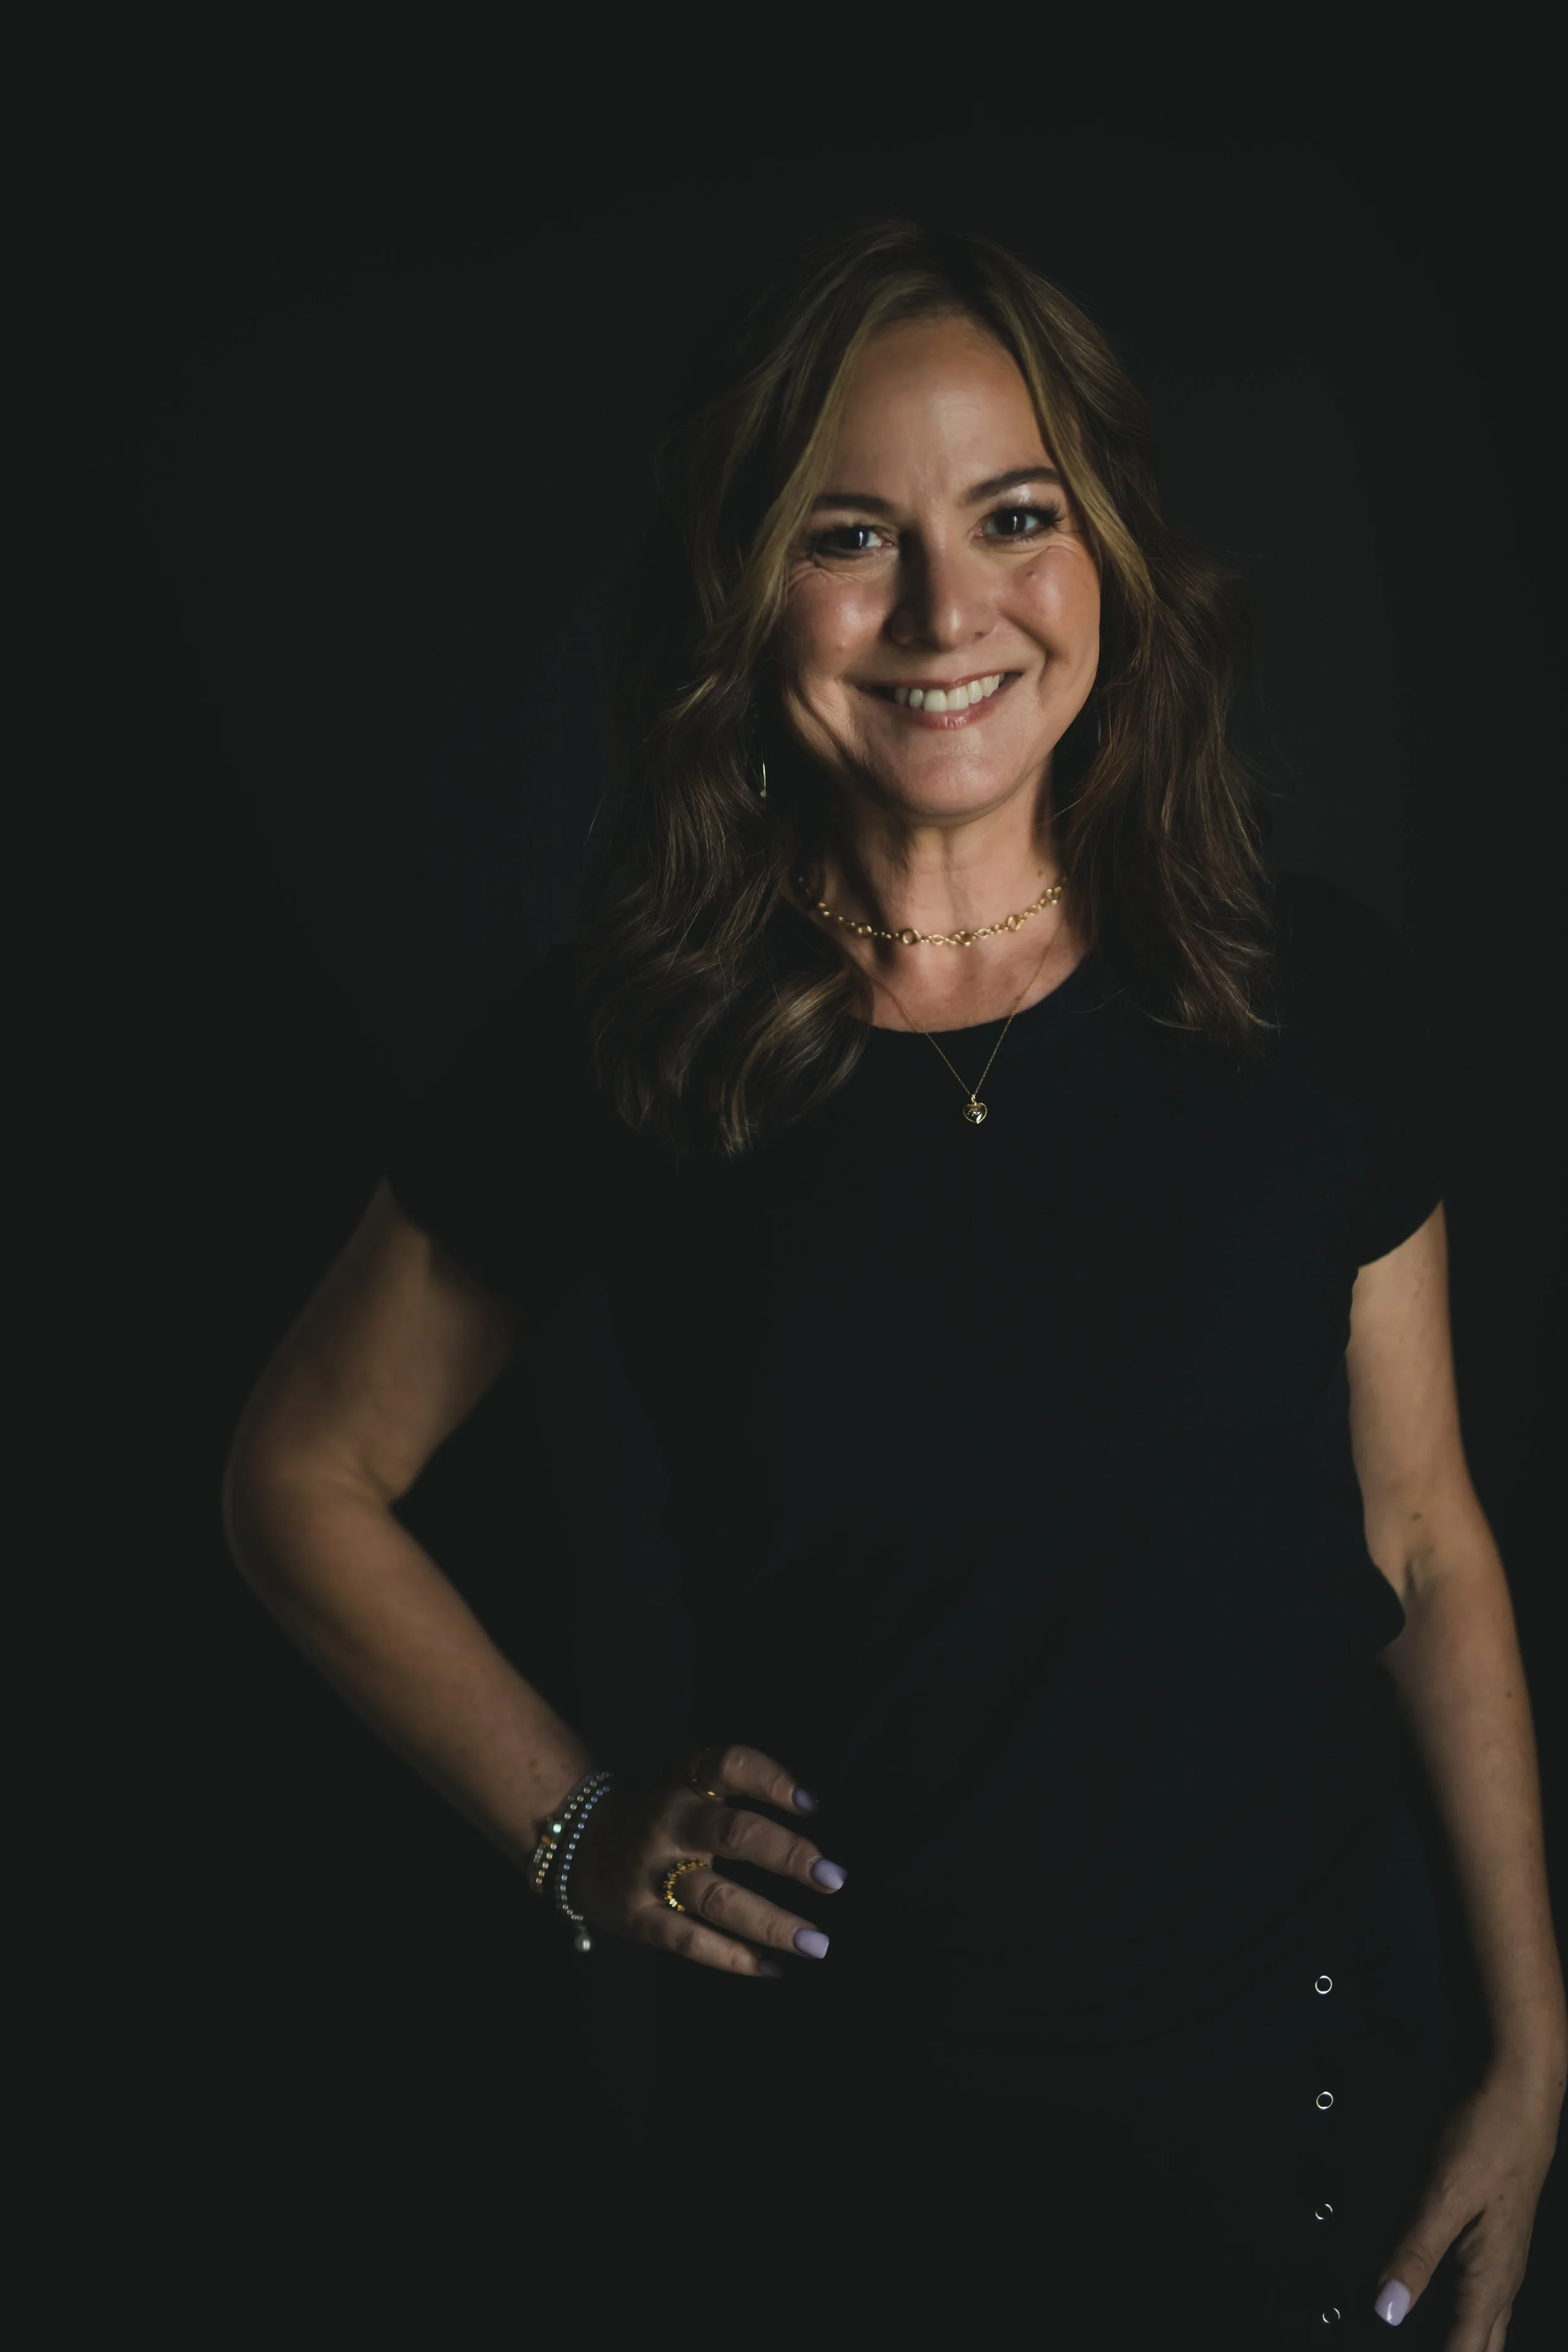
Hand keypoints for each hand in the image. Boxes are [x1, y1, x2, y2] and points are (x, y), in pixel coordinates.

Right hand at [568, 1743, 847, 1974]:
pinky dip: (733, 1957)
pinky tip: (773, 1967)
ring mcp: (650, 1871)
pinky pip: (689, 1940)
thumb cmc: (662, 1810)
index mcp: (685, 1779)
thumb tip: (817, 1815)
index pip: (731, 1764)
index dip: (773, 1779)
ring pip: (716, 1898)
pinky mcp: (637, 1916)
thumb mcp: (688, 1780)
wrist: (578, 1838)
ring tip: (816, 1943)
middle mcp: (669, 1820)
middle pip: (731, 1833)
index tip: (814, 1804)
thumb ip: (739, 1788)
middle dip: (787, 1856)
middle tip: (834, 1878)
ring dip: (771, 1922)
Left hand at [1372, 2058, 1563, 2346]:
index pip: (1466, 2349)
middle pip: (1482, 2346)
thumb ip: (1415, 2253)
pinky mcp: (1495, 2241)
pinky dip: (1460, 2315)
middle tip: (1414, 2348)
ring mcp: (1503, 2260)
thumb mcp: (1444, 2195)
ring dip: (1460, 2338)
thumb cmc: (1490, 2138)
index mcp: (1491, 2278)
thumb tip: (1387, 2309)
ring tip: (1425, 2337)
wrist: (1520, 2096)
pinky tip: (1439, 2306)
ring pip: (1486, 2324)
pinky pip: (1482, 2297)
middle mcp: (1502, 2278)